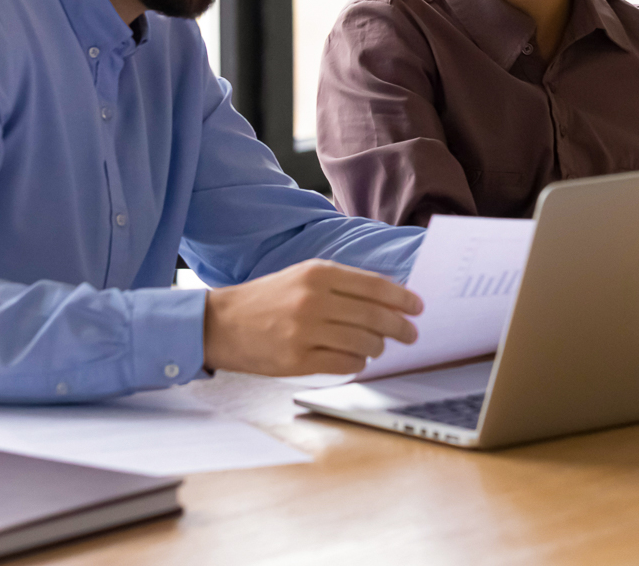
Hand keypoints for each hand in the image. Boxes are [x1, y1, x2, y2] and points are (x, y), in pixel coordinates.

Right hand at [202, 259, 423, 376]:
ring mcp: (305, 332)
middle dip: (400, 327)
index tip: (417, 307)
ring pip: (364, 343)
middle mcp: (313, 300)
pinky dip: (357, 363)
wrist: (221, 324)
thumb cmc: (268, 299)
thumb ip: (342, 284)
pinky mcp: (298, 360)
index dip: (402, 298)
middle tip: (410, 334)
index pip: (374, 286)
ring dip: (378, 348)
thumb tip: (389, 296)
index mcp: (317, 273)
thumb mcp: (302, 277)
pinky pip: (345, 365)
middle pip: (375, 316)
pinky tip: (355, 359)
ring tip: (377, 347)